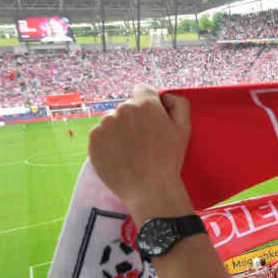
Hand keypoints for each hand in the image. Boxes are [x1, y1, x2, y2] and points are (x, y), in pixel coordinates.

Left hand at [88, 85, 193, 222]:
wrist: (149, 188)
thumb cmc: (168, 159)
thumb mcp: (184, 129)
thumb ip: (179, 104)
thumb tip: (165, 97)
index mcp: (145, 104)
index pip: (142, 90)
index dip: (149, 104)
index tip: (151, 120)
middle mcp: (122, 109)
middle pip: (127, 107)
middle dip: (134, 119)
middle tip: (143, 141)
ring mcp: (105, 124)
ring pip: (112, 121)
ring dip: (119, 130)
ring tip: (130, 151)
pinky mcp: (93, 139)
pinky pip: (100, 135)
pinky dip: (108, 143)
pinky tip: (120, 156)